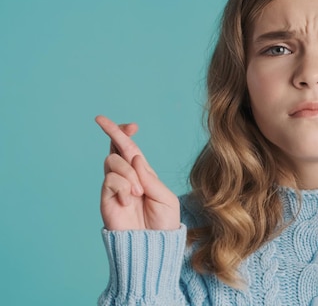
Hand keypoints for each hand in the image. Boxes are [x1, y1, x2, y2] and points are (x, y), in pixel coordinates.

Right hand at [95, 115, 179, 230]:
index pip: (132, 150)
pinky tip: (128, 201)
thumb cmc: (163, 224)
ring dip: (127, 172)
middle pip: (116, 148)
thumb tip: (136, 157)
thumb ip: (150, 178)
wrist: (152, 246)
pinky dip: (122, 187)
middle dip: (112, 132)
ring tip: (138, 192)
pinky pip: (110, 180)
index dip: (127, 135)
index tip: (131, 125)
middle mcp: (128, 177)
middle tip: (102, 121)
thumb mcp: (165, 198)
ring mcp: (116, 187)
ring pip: (113, 161)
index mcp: (144, 174)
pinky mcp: (107, 198)